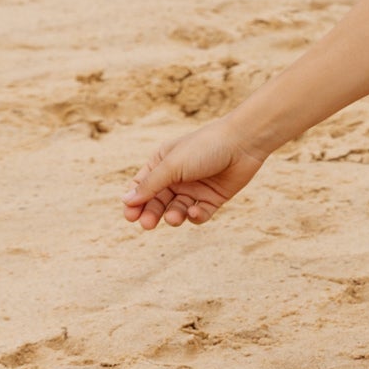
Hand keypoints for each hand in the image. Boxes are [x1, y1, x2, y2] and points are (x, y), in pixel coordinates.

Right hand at [123, 119, 271, 230]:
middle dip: (151, 214)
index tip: (130, 216)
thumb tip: (126, 201)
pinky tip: (195, 210)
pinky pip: (198, 214)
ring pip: (177, 210)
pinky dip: (195, 216)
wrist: (242, 143)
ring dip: (173, 217)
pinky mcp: (212, 199)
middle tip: (147, 225)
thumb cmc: (203, 148)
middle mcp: (177, 177)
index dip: (134, 202)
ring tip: (174, 217)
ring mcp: (195, 188)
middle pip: (157, 202)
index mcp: (162, 163)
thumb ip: (150, 185)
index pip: (142, 186)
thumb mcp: (172, 166)